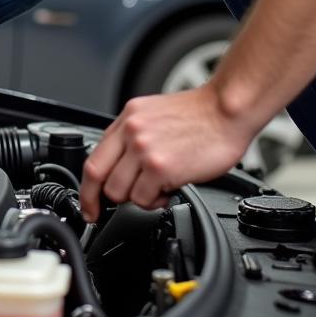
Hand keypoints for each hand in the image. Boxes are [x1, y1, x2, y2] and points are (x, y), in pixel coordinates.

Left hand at [79, 85, 254, 220]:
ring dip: (140, 198)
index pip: (93, 159)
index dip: (87, 190)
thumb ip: (134, 136)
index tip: (89, 206)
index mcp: (128, 118)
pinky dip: (157, 201)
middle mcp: (131, 131)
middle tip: (131, 199)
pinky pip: (144, 199)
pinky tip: (171, 187)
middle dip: (112, 198)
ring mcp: (143, 148)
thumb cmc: (201, 115)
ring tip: (160, 187)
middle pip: (100, 179)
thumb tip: (120, 166)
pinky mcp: (160, 166)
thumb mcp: (155, 114)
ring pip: (120, 193)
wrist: (227, 110)